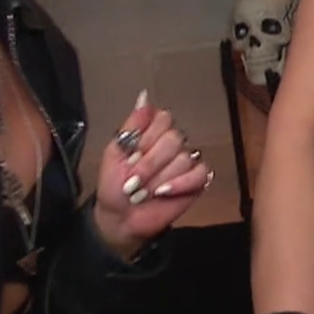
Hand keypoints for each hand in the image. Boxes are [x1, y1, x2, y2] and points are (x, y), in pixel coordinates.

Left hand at [91, 91, 211, 257]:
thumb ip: (132, 125)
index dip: (146, 139)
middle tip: (133, 180)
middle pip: (174, 139)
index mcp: (154, 132)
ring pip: (184, 158)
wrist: (120, 217)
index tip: (130, 155)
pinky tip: (163, 192)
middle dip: (149, 163)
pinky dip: (180, 183)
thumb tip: (144, 96)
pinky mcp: (197, 181)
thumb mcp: (114, 152)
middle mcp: (173, 144)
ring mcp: (187, 161)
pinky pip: (200, 173)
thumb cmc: (115, 185)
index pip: (163, 119)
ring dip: (159, 178)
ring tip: (144, 191)